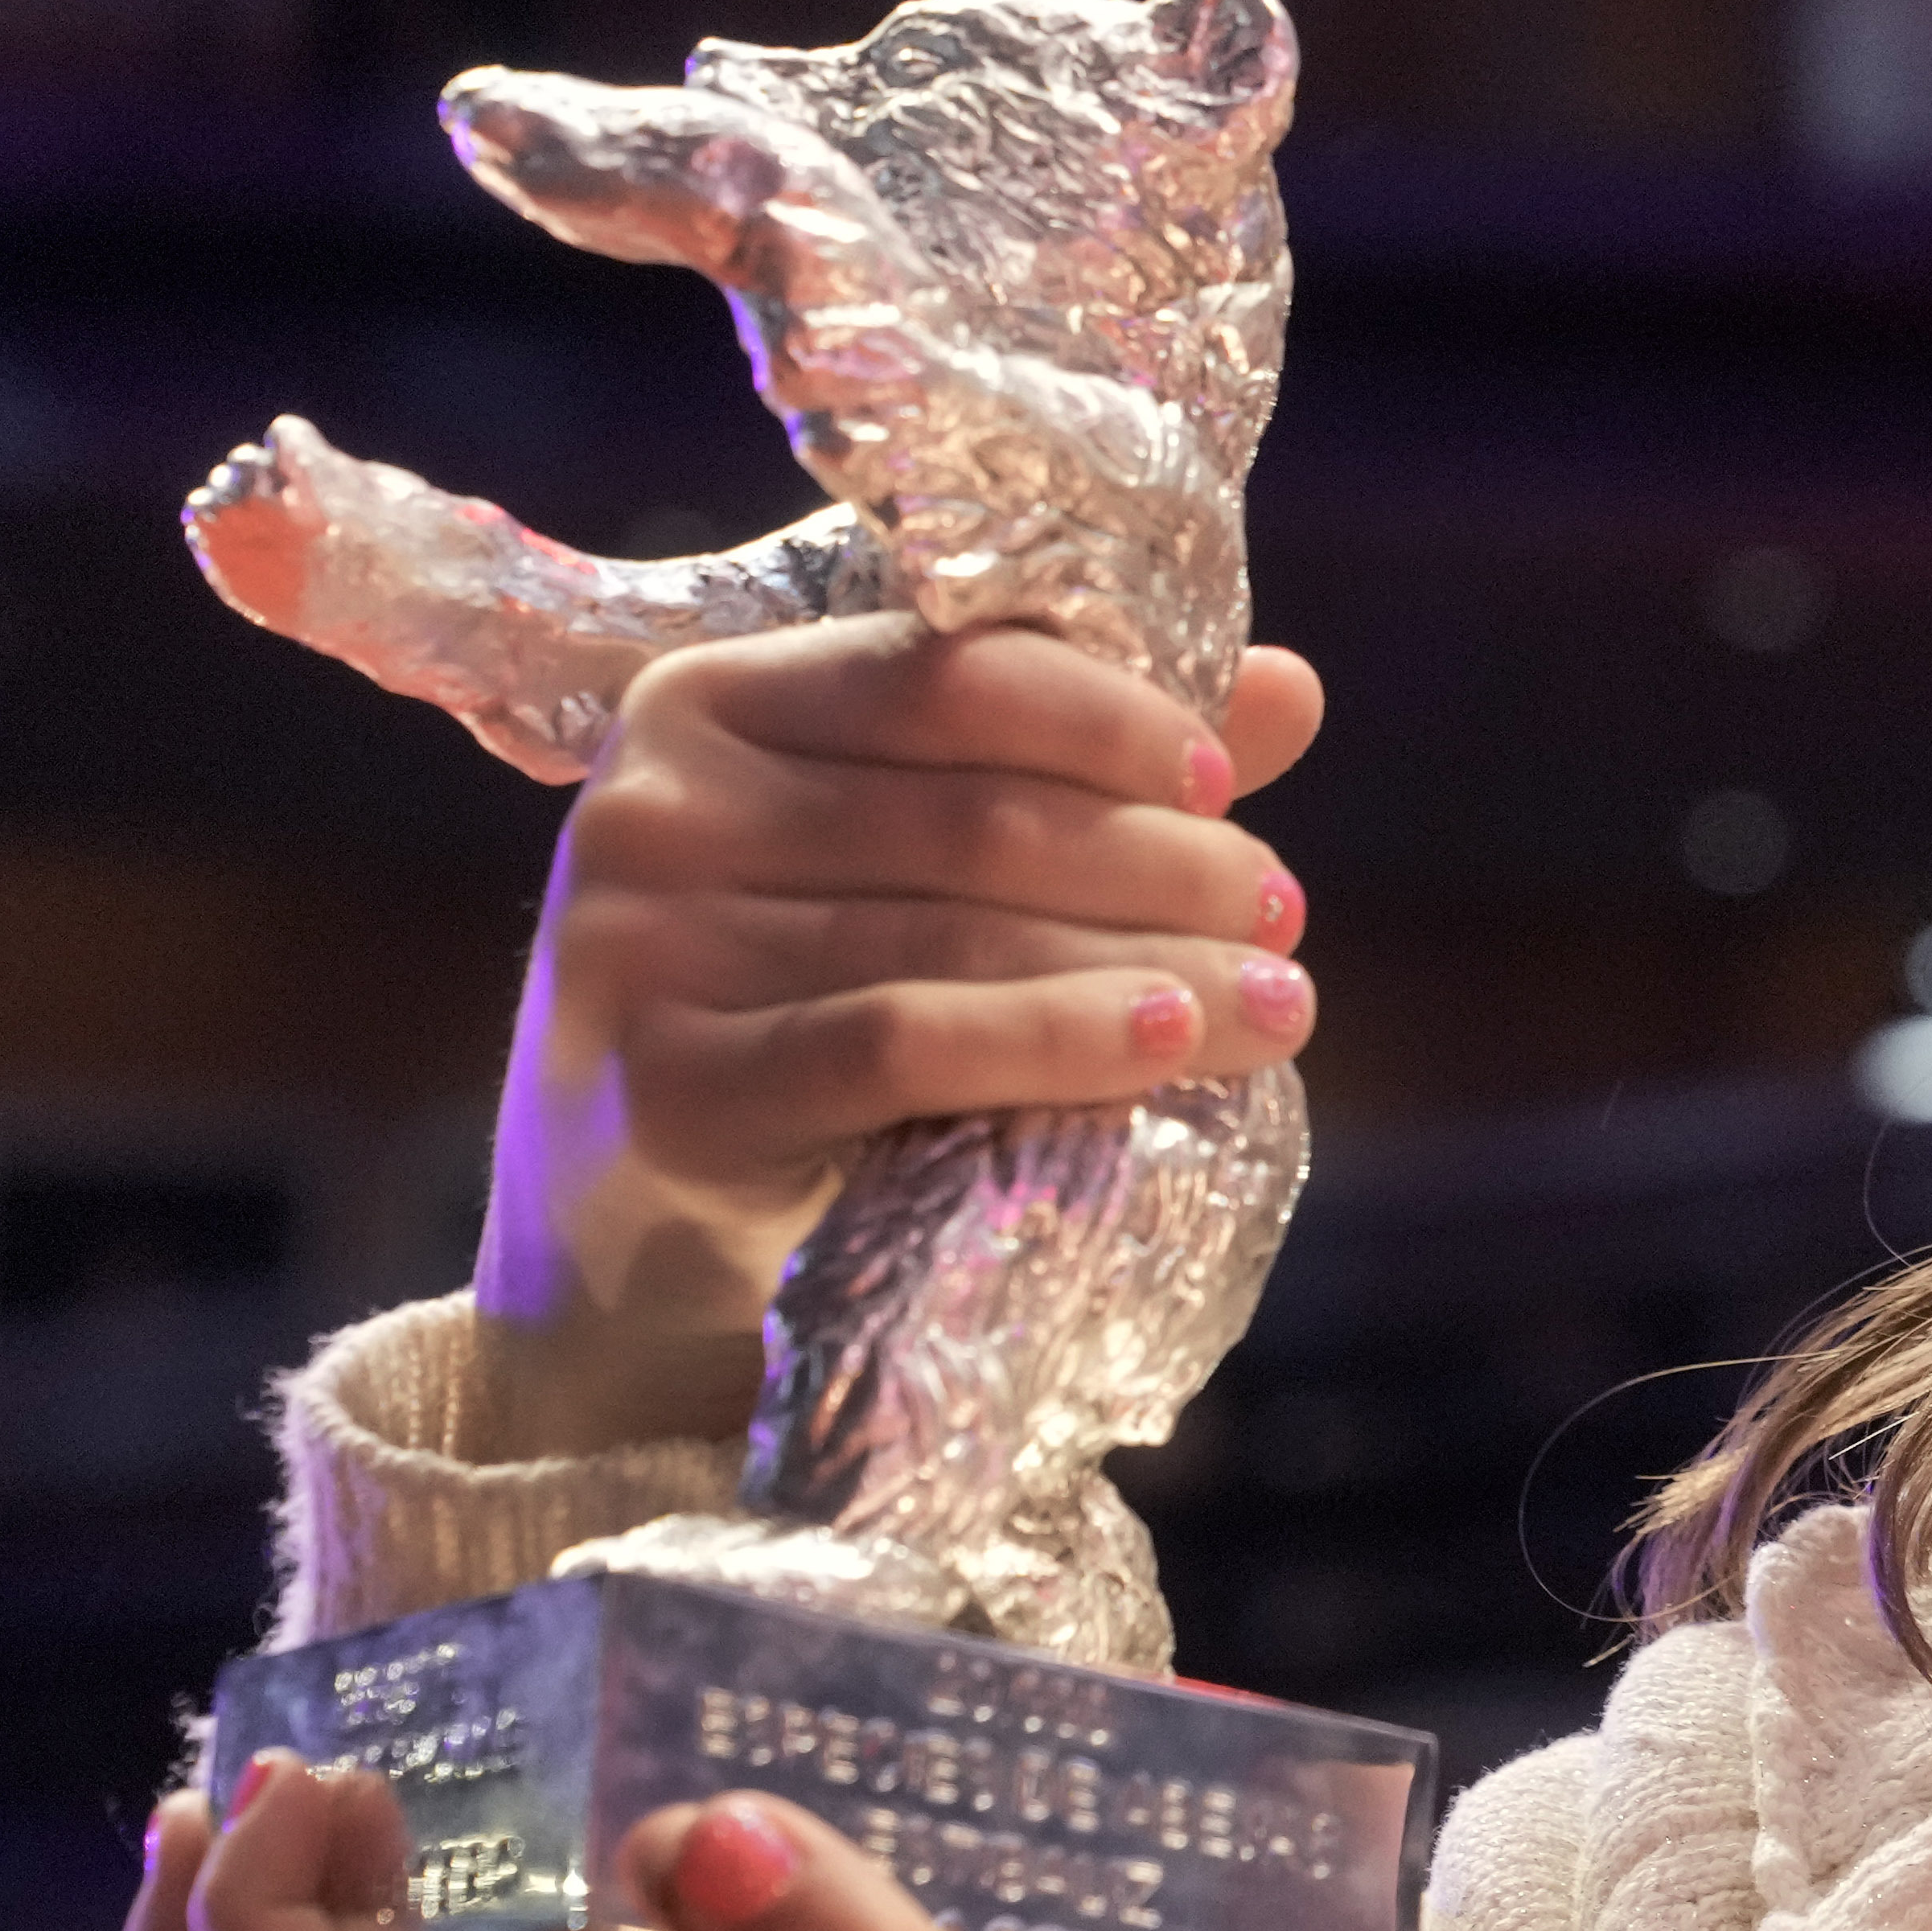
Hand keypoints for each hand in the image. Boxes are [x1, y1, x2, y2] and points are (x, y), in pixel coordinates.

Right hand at [475, 621, 1325, 1452]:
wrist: (641, 1254)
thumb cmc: (803, 1028)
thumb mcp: (919, 879)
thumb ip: (1081, 772)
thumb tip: (1290, 689)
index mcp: (712, 703)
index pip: (949, 676)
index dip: (1110, 723)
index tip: (1226, 787)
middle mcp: (655, 807)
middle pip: (975, 816)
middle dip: (1163, 862)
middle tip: (1284, 910)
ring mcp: (642, 947)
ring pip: (958, 933)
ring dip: (1153, 962)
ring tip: (1279, 999)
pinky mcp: (671, 1088)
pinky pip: (903, 1043)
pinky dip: (1057, 1039)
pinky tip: (1171, 1045)